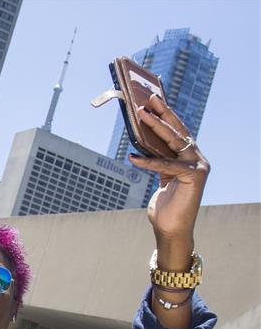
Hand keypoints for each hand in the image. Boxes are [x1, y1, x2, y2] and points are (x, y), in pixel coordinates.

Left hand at [129, 94, 209, 245]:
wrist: (171, 228)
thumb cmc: (165, 205)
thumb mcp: (160, 176)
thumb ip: (158, 158)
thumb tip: (141, 142)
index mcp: (188, 157)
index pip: (176, 131)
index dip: (164, 115)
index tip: (153, 100)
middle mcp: (196, 159)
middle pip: (176, 131)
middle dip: (161, 113)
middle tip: (148, 99)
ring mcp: (197, 167)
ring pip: (173, 141)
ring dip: (155, 126)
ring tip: (140, 114)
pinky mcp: (194, 177)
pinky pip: (166, 165)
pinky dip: (148, 161)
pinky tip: (132, 157)